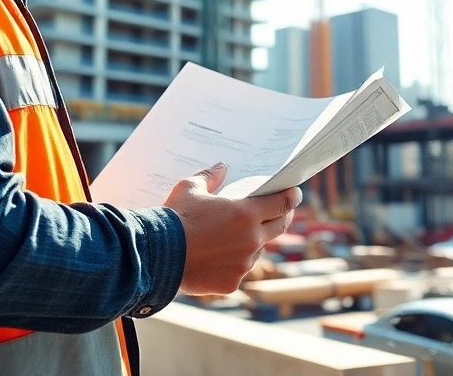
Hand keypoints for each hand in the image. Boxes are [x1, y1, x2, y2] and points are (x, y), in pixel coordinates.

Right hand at [164, 162, 301, 295]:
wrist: (158, 256)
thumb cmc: (174, 219)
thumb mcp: (189, 189)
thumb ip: (209, 177)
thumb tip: (221, 168)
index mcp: (245, 213)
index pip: (281, 204)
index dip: (290, 197)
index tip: (294, 194)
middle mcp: (251, 239)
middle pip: (279, 227)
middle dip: (283, 217)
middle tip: (281, 211)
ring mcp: (243, 264)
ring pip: (257, 250)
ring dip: (253, 242)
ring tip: (238, 236)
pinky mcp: (232, 283)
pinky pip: (239, 270)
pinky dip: (233, 263)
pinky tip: (218, 258)